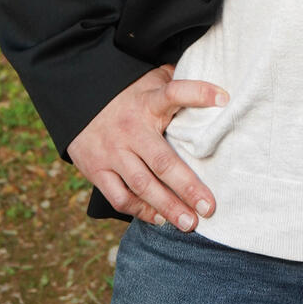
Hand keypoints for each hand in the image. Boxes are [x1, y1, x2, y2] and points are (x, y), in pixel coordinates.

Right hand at [68, 65, 227, 230]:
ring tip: (190, 223)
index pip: (175, 92)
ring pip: (142, 185)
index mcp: (149, 101)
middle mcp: (131, 128)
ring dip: (167, 207)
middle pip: (162, 161)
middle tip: (209, 207)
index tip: (224, 99)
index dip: (199, 92)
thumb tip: (213, 87)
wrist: (78, 100)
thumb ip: (176, 83)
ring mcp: (113, 151)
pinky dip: (140, 210)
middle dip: (187, 186)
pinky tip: (160, 218)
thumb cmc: (129, 94)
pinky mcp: (97, 170)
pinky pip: (120, 196)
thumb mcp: (150, 79)